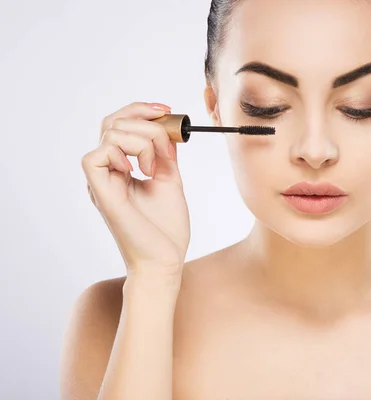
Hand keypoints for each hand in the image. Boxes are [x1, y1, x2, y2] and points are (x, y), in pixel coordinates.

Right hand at [81, 102, 189, 276]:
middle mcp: (108, 171)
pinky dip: (122, 153)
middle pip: (112, 122)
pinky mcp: (99, 190)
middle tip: (165, 136)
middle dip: (143, 119)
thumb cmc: (167, 229)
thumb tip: (165, 127)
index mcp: (122, 169)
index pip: (119, 124)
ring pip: (109, 133)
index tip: (166, 109)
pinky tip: (139, 171)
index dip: (140, 110)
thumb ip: (164, 154)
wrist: (165, 258)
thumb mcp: (170, 180)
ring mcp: (102, 180)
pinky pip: (96, 154)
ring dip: (142, 141)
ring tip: (154, 168)